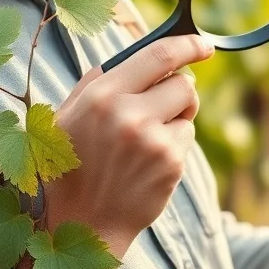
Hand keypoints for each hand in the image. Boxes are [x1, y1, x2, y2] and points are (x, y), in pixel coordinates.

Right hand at [47, 35, 214, 257]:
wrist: (82, 223)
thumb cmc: (70, 167)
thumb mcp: (65, 118)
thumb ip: (94, 84)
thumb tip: (121, 56)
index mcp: (102, 96)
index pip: (159, 55)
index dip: (188, 46)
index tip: (203, 46)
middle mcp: (129, 114)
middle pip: (184, 82)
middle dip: (179, 89)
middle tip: (163, 105)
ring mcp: (153, 141)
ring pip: (188, 110)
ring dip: (175, 118)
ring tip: (145, 140)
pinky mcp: (172, 163)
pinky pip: (186, 137)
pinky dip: (174, 144)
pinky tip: (148, 161)